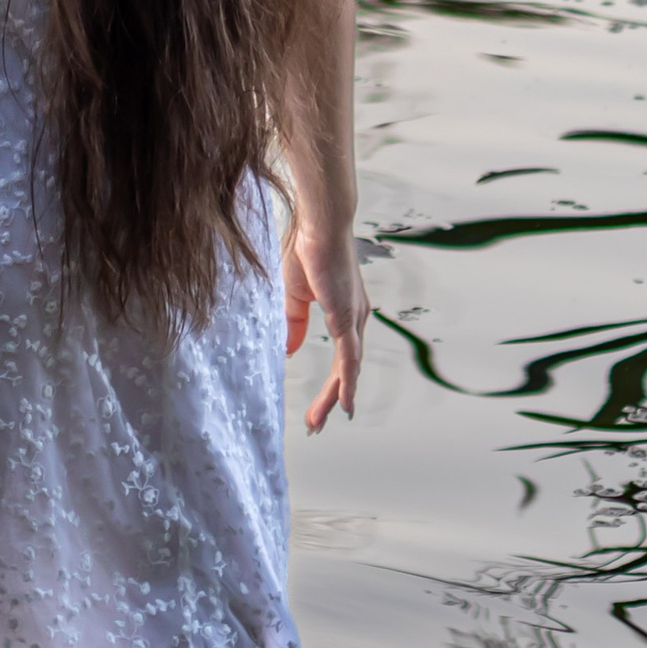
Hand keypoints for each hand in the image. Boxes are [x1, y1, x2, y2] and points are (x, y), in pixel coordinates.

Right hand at [286, 222, 368, 431]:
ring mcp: (354, 319)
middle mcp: (355, 320)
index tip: (320, 406)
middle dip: (331, 399)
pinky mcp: (347, 317)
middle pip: (346, 370)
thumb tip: (290, 351)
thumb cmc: (306, 248)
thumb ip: (295, 324)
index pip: (341, 358)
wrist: (318, 224)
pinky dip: (348, 383)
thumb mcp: (295, 295)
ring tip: (320, 420)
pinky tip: (344, 403)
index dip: (331, 384)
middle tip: (316, 423)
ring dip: (335, 397)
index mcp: (345, 313)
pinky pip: (349, 358)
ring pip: (348, 370)